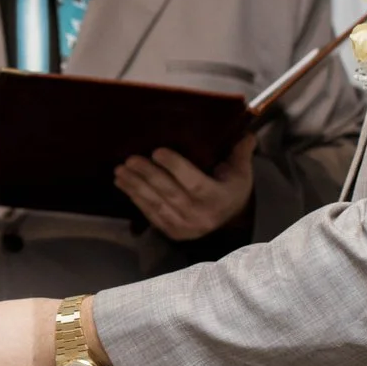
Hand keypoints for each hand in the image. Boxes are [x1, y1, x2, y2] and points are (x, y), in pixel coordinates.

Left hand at [115, 130, 257, 241]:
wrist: (230, 220)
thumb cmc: (232, 189)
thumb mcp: (241, 172)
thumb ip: (241, 152)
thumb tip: (247, 133)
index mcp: (217, 198)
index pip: (194, 182)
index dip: (175, 167)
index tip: (157, 151)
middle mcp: (200, 215)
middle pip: (170, 192)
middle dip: (147, 175)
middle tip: (130, 159)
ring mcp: (185, 226)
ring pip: (156, 204)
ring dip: (135, 186)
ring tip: (120, 170)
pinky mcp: (172, 232)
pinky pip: (150, 214)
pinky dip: (135, 199)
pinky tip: (124, 185)